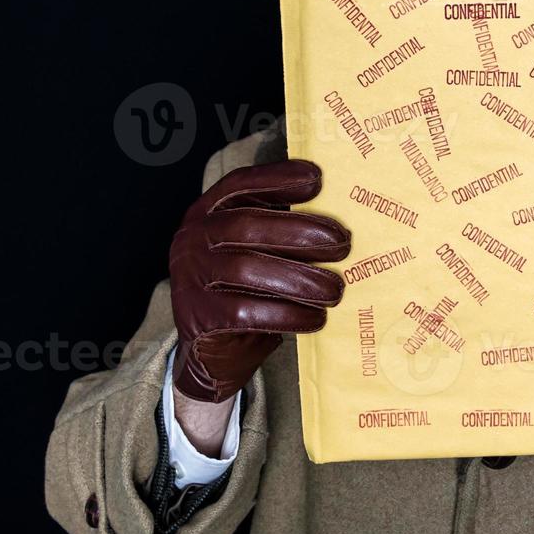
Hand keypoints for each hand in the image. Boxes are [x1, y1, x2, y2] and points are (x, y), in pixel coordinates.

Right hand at [170, 160, 350, 404]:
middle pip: (246, 226)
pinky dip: (288, 315)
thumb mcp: (258, 254)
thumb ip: (281, 230)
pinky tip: (316, 318)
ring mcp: (190, 278)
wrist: (213, 355)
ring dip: (300, 280)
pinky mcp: (199, 317)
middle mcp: (192, 239)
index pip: (239, 185)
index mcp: (207, 213)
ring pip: (248, 270)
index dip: (277, 178)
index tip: (318, 179)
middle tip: (342, 243)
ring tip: (335, 289)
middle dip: (300, 232)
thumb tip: (338, 216)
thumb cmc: (247, 294)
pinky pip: (247, 313)